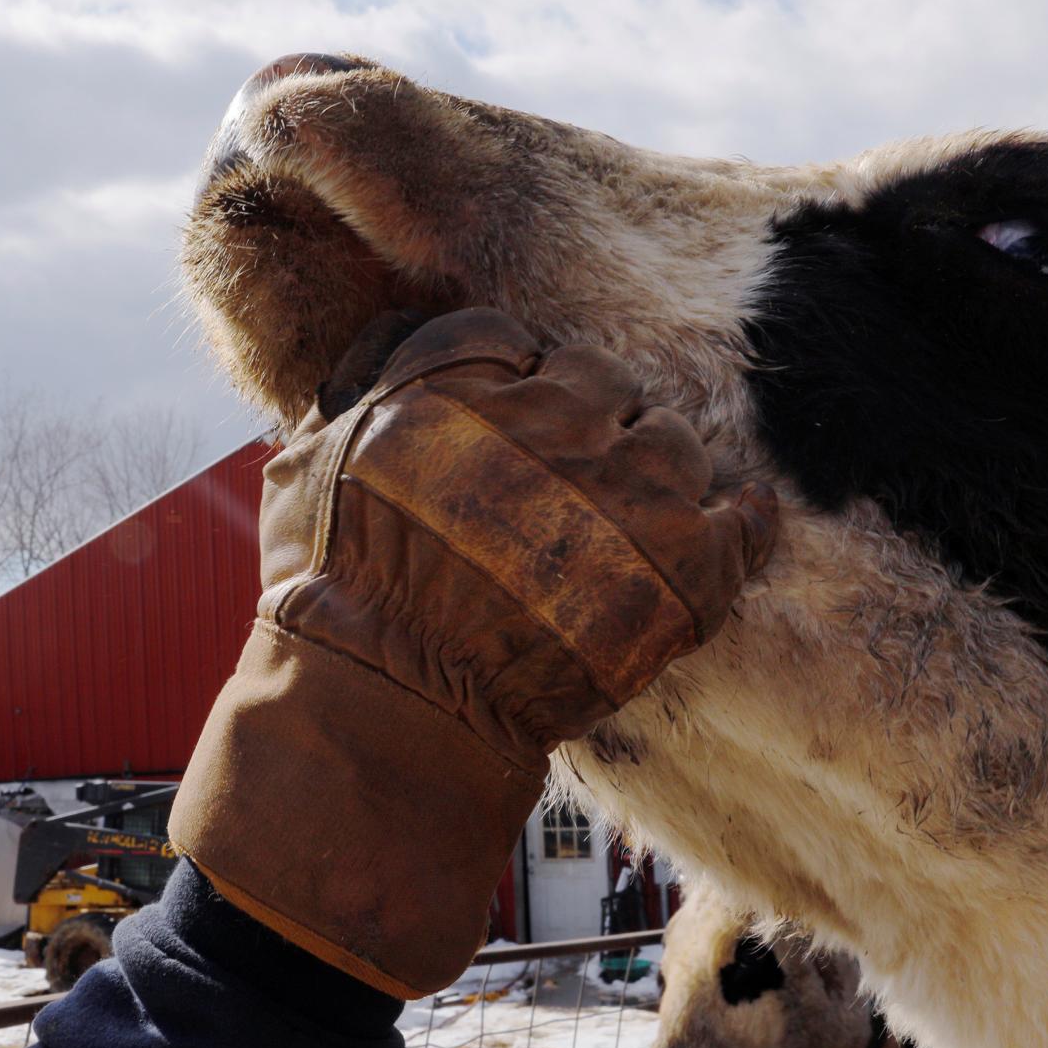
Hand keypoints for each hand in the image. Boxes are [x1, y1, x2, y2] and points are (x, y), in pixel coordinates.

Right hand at [171, 308, 776, 996]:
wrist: (386, 709)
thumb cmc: (335, 603)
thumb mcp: (304, 472)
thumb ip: (355, 395)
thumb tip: (381, 350)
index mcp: (454, 389)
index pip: (505, 338)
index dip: (512, 378)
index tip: (514, 417)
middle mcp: (545, 421)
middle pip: (599, 380)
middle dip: (587, 423)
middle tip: (571, 484)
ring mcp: (620, 488)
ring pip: (671, 441)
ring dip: (653, 475)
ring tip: (631, 527)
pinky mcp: (678, 563)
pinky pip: (741, 521)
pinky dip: (744, 523)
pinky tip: (740, 524)